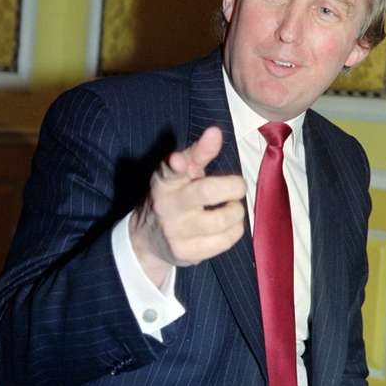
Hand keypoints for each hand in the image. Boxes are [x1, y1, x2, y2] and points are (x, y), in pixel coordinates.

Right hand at [129, 126, 245, 286]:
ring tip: (231, 208)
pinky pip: (226, 240)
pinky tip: (227, 226)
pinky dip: (234, 230)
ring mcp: (175, 232)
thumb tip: (215, 132)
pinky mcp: (186, 253)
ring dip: (236, 211)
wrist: (148, 238)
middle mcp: (167, 206)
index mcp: (165, 181)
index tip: (192, 152)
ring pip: (223, 219)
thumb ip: (198, 152)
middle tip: (238, 186)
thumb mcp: (179, 172)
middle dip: (233, 186)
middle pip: (207, 191)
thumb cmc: (174, 195)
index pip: (173, 168)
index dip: (186, 159)